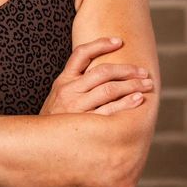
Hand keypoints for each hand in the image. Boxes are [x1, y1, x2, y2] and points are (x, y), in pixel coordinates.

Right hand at [39, 37, 153, 116]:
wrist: (39, 145)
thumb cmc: (55, 120)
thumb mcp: (58, 97)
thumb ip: (75, 84)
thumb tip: (104, 72)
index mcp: (63, 81)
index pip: (81, 54)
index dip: (101, 44)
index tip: (119, 41)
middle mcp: (69, 91)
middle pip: (102, 72)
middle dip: (127, 70)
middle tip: (143, 72)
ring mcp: (76, 108)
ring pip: (108, 89)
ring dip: (131, 85)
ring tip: (147, 85)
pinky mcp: (83, 125)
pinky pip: (109, 111)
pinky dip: (125, 104)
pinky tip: (138, 100)